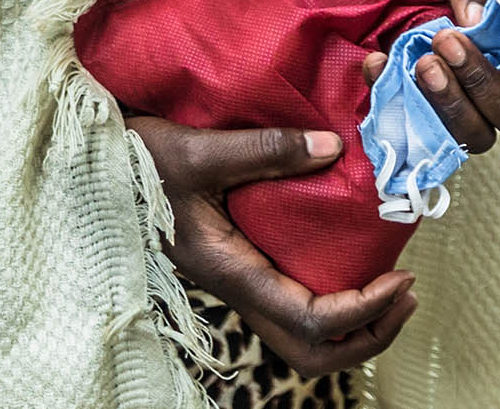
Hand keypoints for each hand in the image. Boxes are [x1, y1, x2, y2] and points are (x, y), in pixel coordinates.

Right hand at [125, 117, 419, 376]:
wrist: (94, 163)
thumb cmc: (135, 158)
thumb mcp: (198, 148)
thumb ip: (264, 149)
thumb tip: (332, 146)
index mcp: (229, 269)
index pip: (310, 320)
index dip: (364, 309)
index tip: (400, 277)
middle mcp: (234, 286)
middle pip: (311, 352)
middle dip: (368, 335)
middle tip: (405, 294)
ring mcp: (234, 279)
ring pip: (301, 337)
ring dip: (353, 325)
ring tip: (389, 286)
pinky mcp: (235, 264)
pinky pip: (290, 303)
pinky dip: (330, 298)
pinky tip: (348, 260)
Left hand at [353, 0, 499, 152]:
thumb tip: (478, 20)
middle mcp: (494, 87)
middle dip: (483, 83)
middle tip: (446, 41)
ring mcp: (456, 108)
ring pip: (475, 135)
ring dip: (451, 103)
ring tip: (422, 62)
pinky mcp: (414, 119)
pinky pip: (416, 132)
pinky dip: (396, 97)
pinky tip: (377, 61)